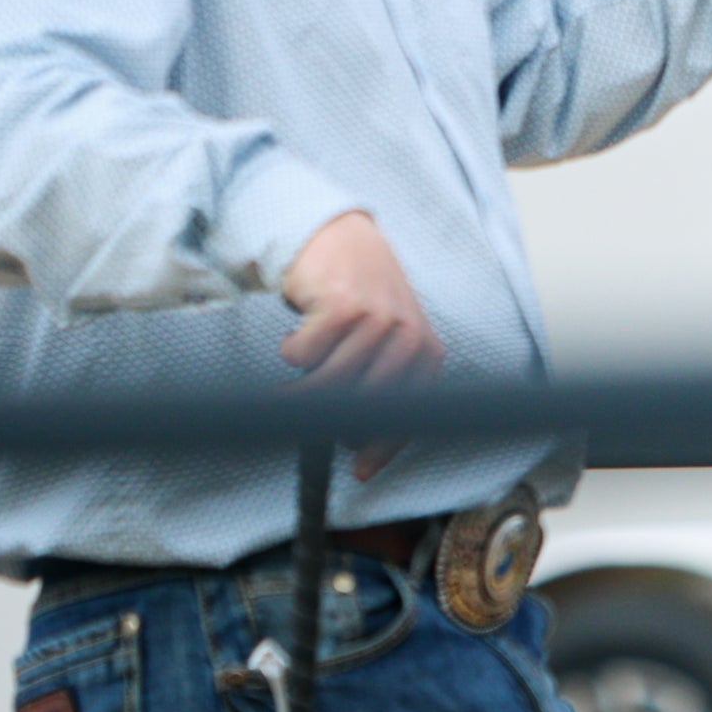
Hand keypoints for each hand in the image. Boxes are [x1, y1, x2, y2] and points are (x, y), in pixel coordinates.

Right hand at [280, 210, 444, 474]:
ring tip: (285, 387)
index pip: (409, 413)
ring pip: (328, 382)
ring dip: (299, 390)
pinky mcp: (344, 305)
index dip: (383, 445)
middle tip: (298, 419)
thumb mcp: (385, 343)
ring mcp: (379, 320)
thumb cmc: (361, 303)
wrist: (343, 240)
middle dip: (327, 418)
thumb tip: (359, 451)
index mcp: (426, 352)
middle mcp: (409, 336)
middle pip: (363, 404)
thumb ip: (380, 387)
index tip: (360, 471)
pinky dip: (292, 351)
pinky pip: (303, 354)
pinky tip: (299, 333)